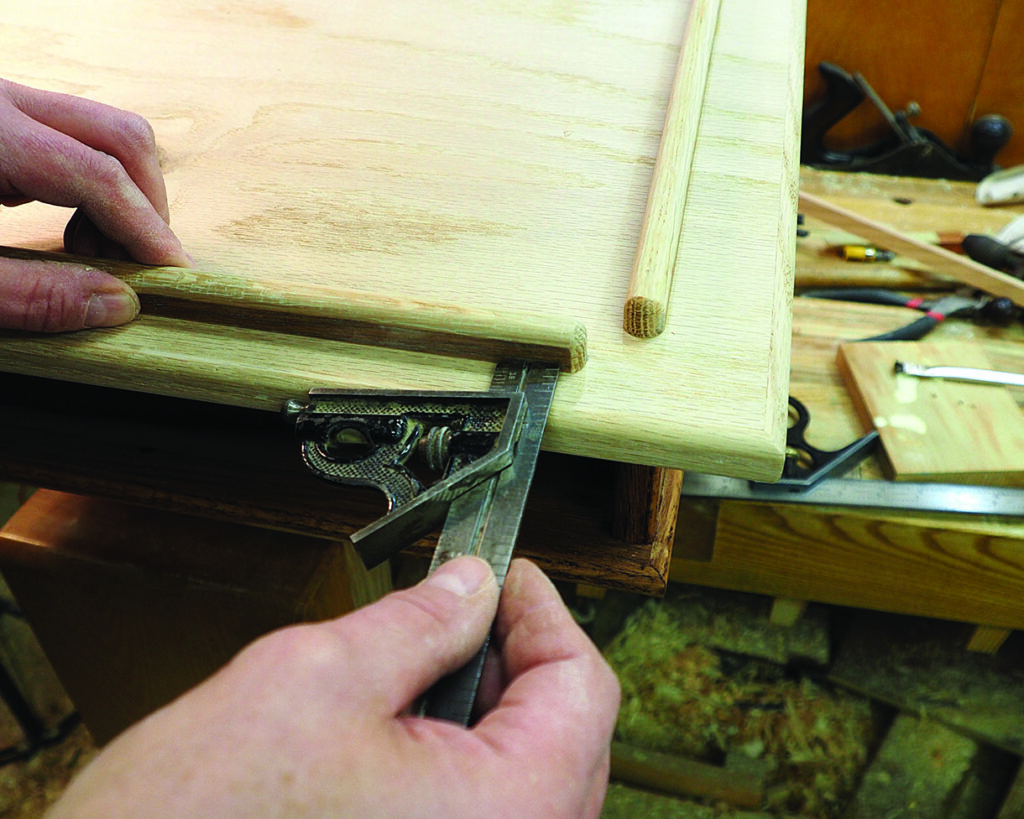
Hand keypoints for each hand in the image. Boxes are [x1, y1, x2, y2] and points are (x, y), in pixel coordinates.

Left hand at [0, 79, 189, 331]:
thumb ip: (31, 295)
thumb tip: (119, 304)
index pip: (100, 175)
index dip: (147, 230)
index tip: (174, 276)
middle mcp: (3, 104)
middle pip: (119, 136)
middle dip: (149, 205)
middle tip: (141, 266)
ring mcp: (7, 108)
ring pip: (104, 134)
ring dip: (125, 199)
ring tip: (95, 255)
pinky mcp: (7, 121)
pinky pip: (78, 141)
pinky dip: (96, 190)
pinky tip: (73, 234)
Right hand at [49, 557, 620, 817]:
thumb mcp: (319, 679)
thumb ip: (417, 622)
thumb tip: (469, 587)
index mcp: (510, 810)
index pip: (581, 687)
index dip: (544, 613)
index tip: (506, 576)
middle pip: (566, 733)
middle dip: (518, 657)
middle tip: (467, 608)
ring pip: (528, 774)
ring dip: (489, 707)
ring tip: (426, 660)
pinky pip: (484, 811)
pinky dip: (462, 756)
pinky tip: (408, 724)